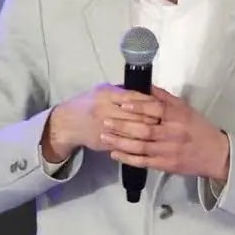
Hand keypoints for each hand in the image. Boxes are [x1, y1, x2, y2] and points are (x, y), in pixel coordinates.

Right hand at [43, 84, 159, 162]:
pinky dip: (137, 144)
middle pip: (135, 116)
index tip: (161, 106)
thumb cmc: (88, 102)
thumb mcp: (102, 90)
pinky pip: (124, 144)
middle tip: (166, 122)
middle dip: (153, 119)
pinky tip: (148, 144)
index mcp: (106, 95)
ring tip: (160, 133)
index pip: (132, 98)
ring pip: (131, 132)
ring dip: (147, 133)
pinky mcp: (104, 142)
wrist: (68, 123)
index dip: (148, 103)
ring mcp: (104, 128)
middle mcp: (105, 111)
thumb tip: (145, 90)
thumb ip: (121, 91)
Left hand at [100, 86, 230, 180]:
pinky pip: (144, 162)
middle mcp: (173, 134)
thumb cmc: (198, 128)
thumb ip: (165, 98)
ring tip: (105, 136)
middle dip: (123, 126)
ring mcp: (169, 151)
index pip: (157, 110)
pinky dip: (128, 158)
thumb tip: (145, 85)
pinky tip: (115, 154)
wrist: (216, 155)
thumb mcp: (186, 109)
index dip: (139, 107)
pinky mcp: (166, 165)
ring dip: (121, 142)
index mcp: (179, 117)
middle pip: (145, 130)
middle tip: (105, 121)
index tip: (122, 103)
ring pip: (141, 147)